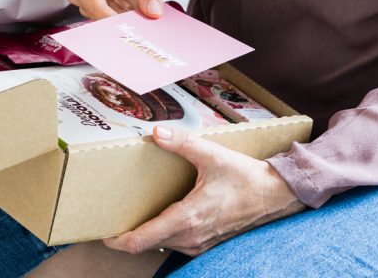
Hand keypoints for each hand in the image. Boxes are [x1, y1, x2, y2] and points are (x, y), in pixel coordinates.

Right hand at [64, 0, 176, 19]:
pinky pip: (118, 21)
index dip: (112, 20)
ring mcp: (93, 1)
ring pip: (108, 23)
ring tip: (147, 27)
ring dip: (128, 24)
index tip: (132, 29)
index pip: (93, 6)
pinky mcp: (108, 7)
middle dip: (120, 24)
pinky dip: (132, 22)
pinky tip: (146, 23)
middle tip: (143, 32)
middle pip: (98, 18)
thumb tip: (154, 12)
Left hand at [104, 126, 305, 256]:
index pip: (143, 239)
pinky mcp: (206, 243)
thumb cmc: (244, 177)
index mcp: (188, 217)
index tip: (103, 233)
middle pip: (148, 244)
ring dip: (146, 235)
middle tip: (113, 218)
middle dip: (128, 235)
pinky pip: (177, 243)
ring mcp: (199, 243)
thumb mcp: (212, 155)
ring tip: (134, 215)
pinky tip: (163, 217)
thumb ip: (182, 143)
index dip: (119, 240)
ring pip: (162, 244)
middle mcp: (191, 236)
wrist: (273, 196)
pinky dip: (163, 234)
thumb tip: (156, 132)